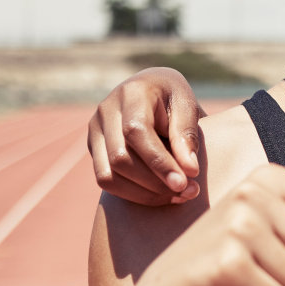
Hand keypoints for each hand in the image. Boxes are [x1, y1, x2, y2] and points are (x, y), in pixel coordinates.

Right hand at [89, 67, 202, 205]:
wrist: (152, 90)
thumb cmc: (173, 98)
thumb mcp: (187, 106)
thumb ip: (187, 135)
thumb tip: (189, 171)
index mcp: (132, 93)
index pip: (136, 131)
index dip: (159, 161)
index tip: (184, 182)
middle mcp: (106, 111)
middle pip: (120, 158)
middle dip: (156, 182)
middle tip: (190, 192)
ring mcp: (95, 131)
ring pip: (109, 175)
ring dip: (145, 193)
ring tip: (179, 195)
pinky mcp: (93, 148)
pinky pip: (106, 180)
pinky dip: (134, 194)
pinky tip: (160, 195)